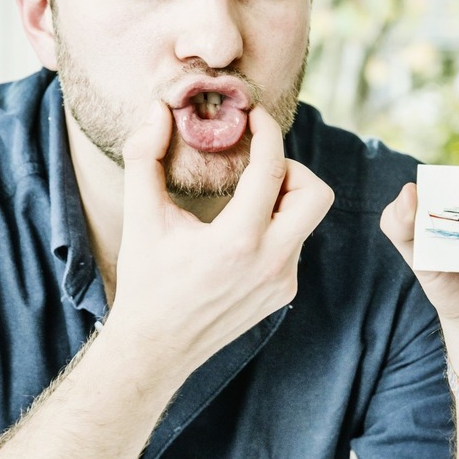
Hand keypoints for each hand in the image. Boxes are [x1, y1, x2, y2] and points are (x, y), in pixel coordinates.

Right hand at [110, 102, 333, 374]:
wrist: (156, 348)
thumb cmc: (146, 282)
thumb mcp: (140, 217)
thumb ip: (144, 156)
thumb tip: (158, 110)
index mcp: (237, 242)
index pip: (273, 169)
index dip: (267, 132)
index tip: (255, 115)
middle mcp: (270, 263)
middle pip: (317, 194)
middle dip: (293, 169)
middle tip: (259, 168)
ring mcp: (282, 282)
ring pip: (307, 221)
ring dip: (283, 200)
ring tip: (245, 199)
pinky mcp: (283, 294)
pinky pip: (295, 246)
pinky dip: (275, 229)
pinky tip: (240, 234)